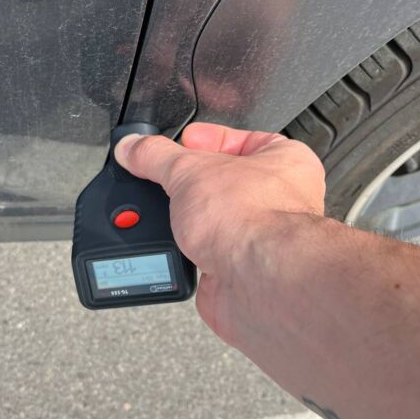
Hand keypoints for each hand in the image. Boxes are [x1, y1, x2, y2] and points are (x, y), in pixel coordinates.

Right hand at [114, 123, 324, 344]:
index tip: (184, 141)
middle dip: (192, 184)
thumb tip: (135, 147)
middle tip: (166, 179)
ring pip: (214, 221)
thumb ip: (157, 156)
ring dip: (189, 221)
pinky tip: (179, 247)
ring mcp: (260, 238)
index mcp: (284, 160)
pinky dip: (188, 252)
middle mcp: (279, 199)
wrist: (257, 279)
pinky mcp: (240, 269)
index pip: (242, 140)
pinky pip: (207, 253)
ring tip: (171, 216)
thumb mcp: (189, 170)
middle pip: (223, 182)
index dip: (208, 139)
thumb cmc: (253, 219)